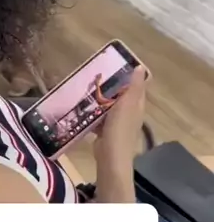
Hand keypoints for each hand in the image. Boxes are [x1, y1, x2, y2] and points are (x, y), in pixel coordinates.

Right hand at [94, 67, 146, 201]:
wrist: (110, 158)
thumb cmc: (120, 129)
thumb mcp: (127, 104)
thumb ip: (133, 87)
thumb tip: (140, 67)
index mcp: (137, 105)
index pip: (136, 86)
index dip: (129, 75)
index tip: (114, 63)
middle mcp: (129, 113)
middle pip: (121, 95)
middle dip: (110, 85)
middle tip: (95, 73)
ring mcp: (117, 123)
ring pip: (108, 106)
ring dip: (99, 98)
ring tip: (85, 87)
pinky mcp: (105, 132)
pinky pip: (99, 118)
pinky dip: (92, 113)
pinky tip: (80, 108)